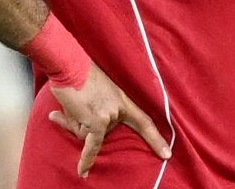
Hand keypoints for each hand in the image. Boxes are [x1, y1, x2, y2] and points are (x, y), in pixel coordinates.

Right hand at [48, 64, 170, 176]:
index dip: (155, 138)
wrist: (70, 64)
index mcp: (123, 99)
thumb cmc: (78, 74)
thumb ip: (90, 110)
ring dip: (76, 123)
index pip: (144, 121)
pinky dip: (86, 158)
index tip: (167, 154)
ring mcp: (110, 115)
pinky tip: (83, 171)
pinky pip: (92, 144)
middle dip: (85, 124)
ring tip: (70, 103)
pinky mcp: (97, 121)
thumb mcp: (94, 92)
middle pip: (104, 131)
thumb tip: (68, 123)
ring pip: (91, 135)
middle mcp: (120, 109)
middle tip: (76, 104)